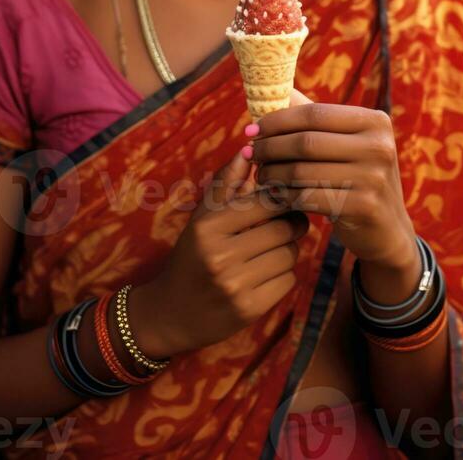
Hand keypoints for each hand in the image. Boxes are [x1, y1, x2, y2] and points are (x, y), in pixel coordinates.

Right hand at [137, 148, 310, 357]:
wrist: (172, 313)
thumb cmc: (191, 256)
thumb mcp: (202, 217)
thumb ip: (226, 183)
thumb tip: (249, 150)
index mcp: (208, 227)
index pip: (266, 202)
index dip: (283, 198)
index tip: (285, 200)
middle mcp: (220, 255)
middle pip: (284, 229)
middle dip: (290, 225)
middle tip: (284, 225)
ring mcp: (235, 285)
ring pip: (289, 255)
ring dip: (287, 251)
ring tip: (271, 250)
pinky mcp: (249, 310)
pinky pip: (288, 281)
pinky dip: (283, 275)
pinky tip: (265, 274)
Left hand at [251, 88, 416, 270]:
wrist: (386, 229)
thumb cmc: (357, 177)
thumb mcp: (346, 142)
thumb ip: (316, 117)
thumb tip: (279, 89)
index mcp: (374, 121)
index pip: (313, 113)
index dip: (277, 120)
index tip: (252, 129)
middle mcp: (379, 146)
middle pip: (306, 142)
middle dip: (270, 147)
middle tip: (250, 153)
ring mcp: (374, 177)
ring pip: (303, 171)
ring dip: (273, 173)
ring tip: (260, 175)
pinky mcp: (364, 207)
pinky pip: (309, 198)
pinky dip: (285, 196)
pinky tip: (274, 194)